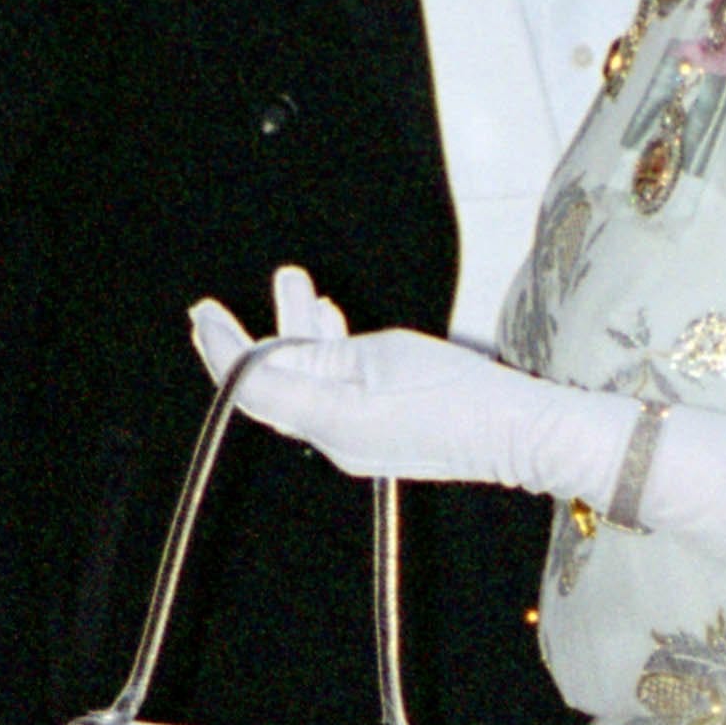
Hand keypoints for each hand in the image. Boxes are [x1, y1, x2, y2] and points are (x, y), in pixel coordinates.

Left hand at [188, 273, 634, 504]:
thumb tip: (282, 348)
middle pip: (275, 387)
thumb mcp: (383, 355)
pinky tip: (328, 318)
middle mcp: (333, 439)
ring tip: (296, 283)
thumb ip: (322, 351)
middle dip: (255, 335)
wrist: (521, 434)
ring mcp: (356, 442)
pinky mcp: (380, 436)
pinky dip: (325, 356)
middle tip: (217, 304)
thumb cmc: (459, 391)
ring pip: (308, 384)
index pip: (253, 386)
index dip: (222, 349)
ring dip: (298, 335)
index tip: (204, 313)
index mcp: (328, 421)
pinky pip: (336, 394)